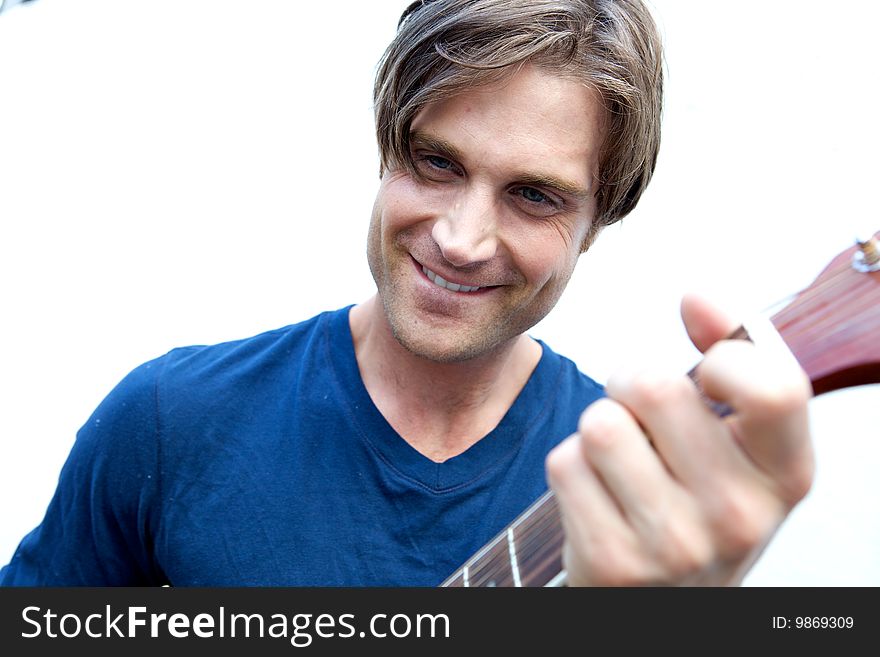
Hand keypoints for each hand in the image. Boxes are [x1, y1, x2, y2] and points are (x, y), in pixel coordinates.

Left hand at [546, 294, 813, 585]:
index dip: (724, 355)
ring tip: (622, 460)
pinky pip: (566, 463)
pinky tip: (600, 495)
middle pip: (653, 386)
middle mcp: (741, 518)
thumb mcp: (740, 435)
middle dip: (631, 382)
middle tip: (641, 414)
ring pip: (600, 422)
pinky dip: (573, 466)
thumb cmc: (699, 495)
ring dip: (599, 426)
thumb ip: (733, 353)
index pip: (772, 388)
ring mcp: (675, 547)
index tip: (705, 368)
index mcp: (787, 474)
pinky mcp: (613, 564)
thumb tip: (697, 295)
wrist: (664, 595)